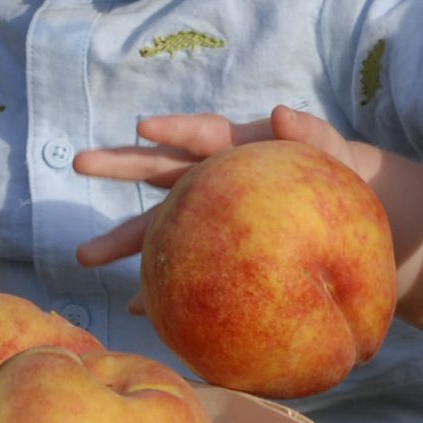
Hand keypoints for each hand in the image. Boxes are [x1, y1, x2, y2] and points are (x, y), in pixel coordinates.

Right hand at [73, 106, 377, 269]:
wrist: (343, 214)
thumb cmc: (334, 174)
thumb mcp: (329, 151)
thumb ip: (310, 132)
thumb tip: (282, 113)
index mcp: (234, 148)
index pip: (201, 134)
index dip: (175, 130)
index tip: (143, 127)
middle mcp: (209, 179)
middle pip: (158, 170)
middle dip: (118, 166)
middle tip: (79, 162)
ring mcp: (205, 217)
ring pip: (157, 226)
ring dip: (122, 241)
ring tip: (85, 256)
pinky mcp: (212, 253)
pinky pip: (181, 271)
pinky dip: (162, 288)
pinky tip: (139, 309)